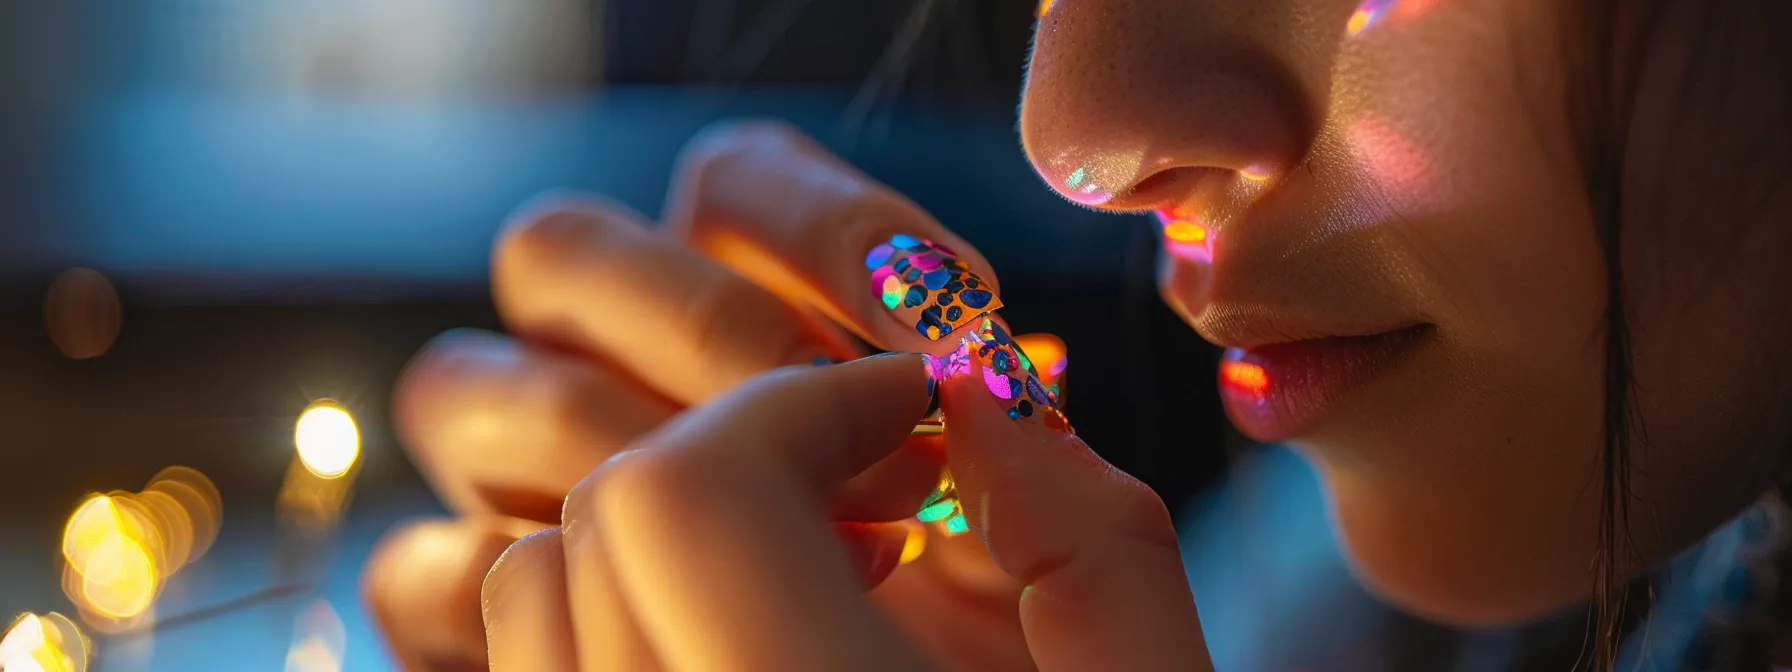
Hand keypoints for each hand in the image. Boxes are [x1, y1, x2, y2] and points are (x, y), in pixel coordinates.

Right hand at [361, 122, 1204, 669]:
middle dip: (714, 334)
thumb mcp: (1090, 623)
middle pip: (559, 247)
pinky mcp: (484, 620)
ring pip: (460, 385)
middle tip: (862, 452)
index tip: (955, 333)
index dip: (837, 234)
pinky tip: (672, 643)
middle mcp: (634, 383)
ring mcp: (540, 498)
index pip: (733, 182)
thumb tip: (983, 392)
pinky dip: (508, 590)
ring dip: (607, 449)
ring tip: (793, 560)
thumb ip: (1073, 512)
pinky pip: (419, 570)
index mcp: (780, 333)